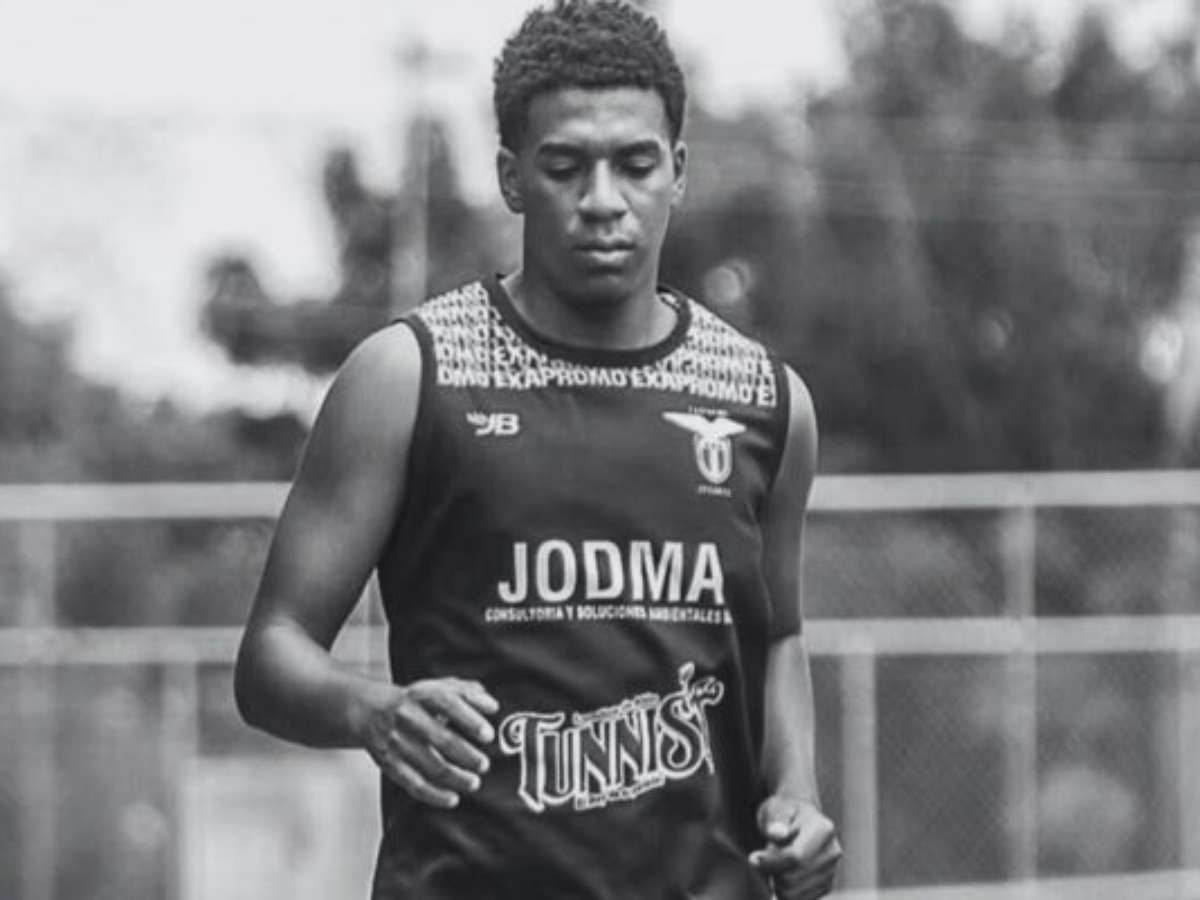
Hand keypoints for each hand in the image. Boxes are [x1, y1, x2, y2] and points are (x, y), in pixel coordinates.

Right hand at [355, 677, 499, 808]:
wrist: (368, 710)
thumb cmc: (415, 701)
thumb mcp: (438, 688)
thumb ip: (468, 694)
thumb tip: (492, 706)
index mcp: (423, 695)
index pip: (447, 703)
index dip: (469, 719)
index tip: (488, 735)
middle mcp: (408, 717)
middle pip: (440, 738)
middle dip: (466, 754)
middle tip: (484, 764)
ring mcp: (397, 742)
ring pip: (429, 765)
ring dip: (455, 778)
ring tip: (474, 782)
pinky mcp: (389, 764)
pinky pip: (413, 784)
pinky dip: (434, 795)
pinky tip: (452, 798)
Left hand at [749, 795, 841, 899]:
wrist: (799, 818)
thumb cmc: (784, 812)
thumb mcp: (776, 809)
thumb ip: (776, 820)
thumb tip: (777, 834)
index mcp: (823, 829)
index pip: (795, 857)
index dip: (770, 862)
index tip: (753, 858)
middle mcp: (832, 852)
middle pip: (793, 879)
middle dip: (772, 872)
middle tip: (765, 858)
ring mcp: (831, 871)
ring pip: (795, 894)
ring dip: (778, 884)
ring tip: (775, 866)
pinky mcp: (826, 885)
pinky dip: (786, 893)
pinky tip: (781, 875)